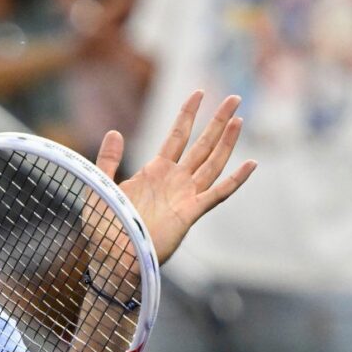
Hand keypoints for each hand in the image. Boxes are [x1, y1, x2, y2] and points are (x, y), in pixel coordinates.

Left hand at [95, 91, 255, 262]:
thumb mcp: (100, 186)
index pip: (177, 136)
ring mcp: (185, 196)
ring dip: (226, 142)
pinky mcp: (190, 214)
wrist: (111, 259)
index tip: (199, 92)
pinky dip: (235, 180)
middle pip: (202, 144)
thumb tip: (115, 131)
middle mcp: (174, 181)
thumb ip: (108, 160)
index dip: (188, 114)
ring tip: (239, 119)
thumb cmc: (105, 228)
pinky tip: (250, 164)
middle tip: (234, 98)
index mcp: (155, 172)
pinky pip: (217, 194)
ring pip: (212, 163)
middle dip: (217, 121)